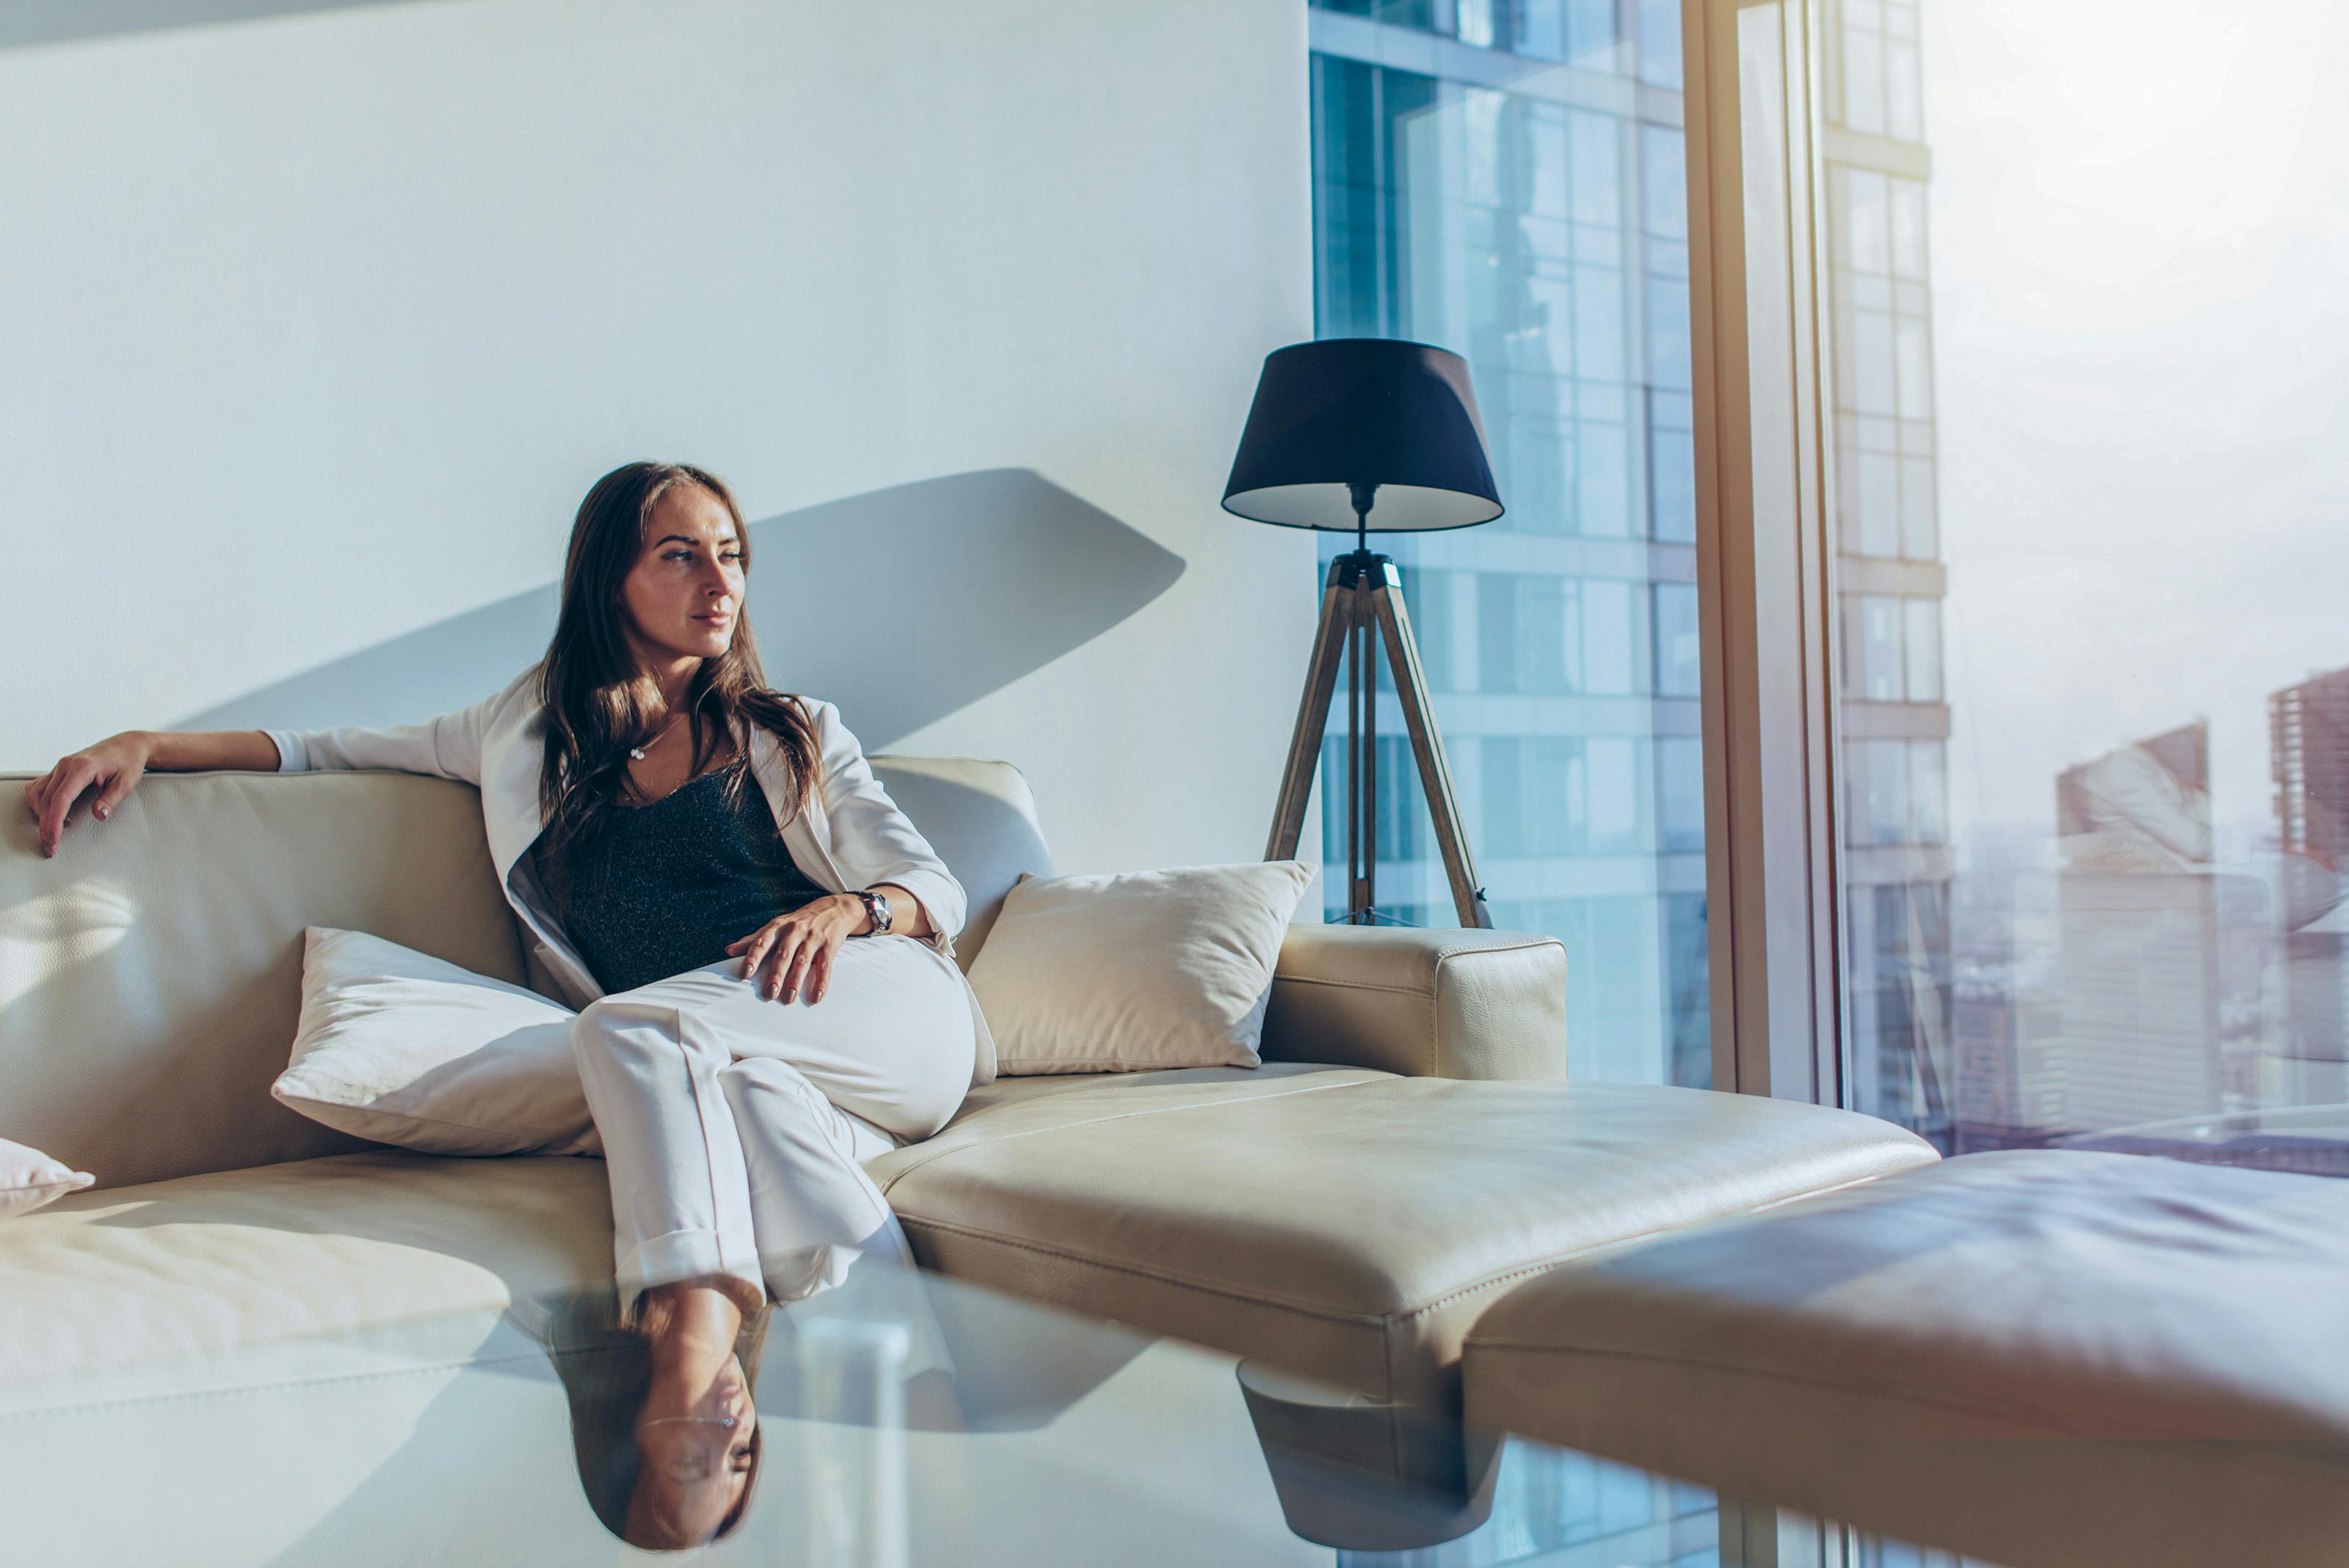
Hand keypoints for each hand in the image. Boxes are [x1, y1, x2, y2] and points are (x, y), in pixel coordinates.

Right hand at [22, 732, 153, 857]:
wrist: (127, 745)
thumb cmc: (128, 762)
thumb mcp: (126, 783)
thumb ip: (111, 800)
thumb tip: (99, 816)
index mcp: (83, 767)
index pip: (61, 798)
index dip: (54, 821)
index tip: (54, 839)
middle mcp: (67, 765)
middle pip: (47, 800)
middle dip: (46, 826)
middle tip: (50, 847)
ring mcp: (60, 766)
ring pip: (39, 794)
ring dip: (41, 816)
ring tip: (52, 834)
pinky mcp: (59, 770)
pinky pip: (39, 787)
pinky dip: (40, 803)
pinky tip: (50, 815)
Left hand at [724, 894, 862, 1003]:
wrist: (833, 909)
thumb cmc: (798, 922)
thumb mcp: (776, 926)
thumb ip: (754, 939)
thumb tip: (729, 950)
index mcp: (778, 927)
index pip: (763, 942)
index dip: (753, 957)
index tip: (745, 973)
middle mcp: (795, 931)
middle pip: (784, 954)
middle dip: (776, 974)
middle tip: (769, 993)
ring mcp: (813, 938)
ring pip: (803, 961)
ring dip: (796, 981)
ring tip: (789, 998)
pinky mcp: (830, 946)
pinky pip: (825, 966)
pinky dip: (821, 982)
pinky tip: (816, 997)